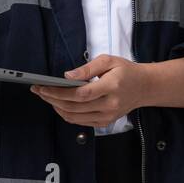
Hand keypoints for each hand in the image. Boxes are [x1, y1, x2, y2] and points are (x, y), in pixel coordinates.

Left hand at [29, 54, 150, 127]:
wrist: (144, 88)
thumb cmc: (126, 72)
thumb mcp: (109, 60)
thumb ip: (87, 68)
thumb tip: (68, 76)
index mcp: (111, 87)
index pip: (81, 94)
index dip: (60, 92)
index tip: (45, 87)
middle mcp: (109, 105)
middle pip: (75, 106)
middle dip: (53, 99)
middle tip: (39, 91)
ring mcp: (107, 116)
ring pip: (75, 117)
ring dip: (57, 108)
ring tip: (47, 97)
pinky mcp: (105, 122)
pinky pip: (80, 122)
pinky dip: (67, 114)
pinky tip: (59, 105)